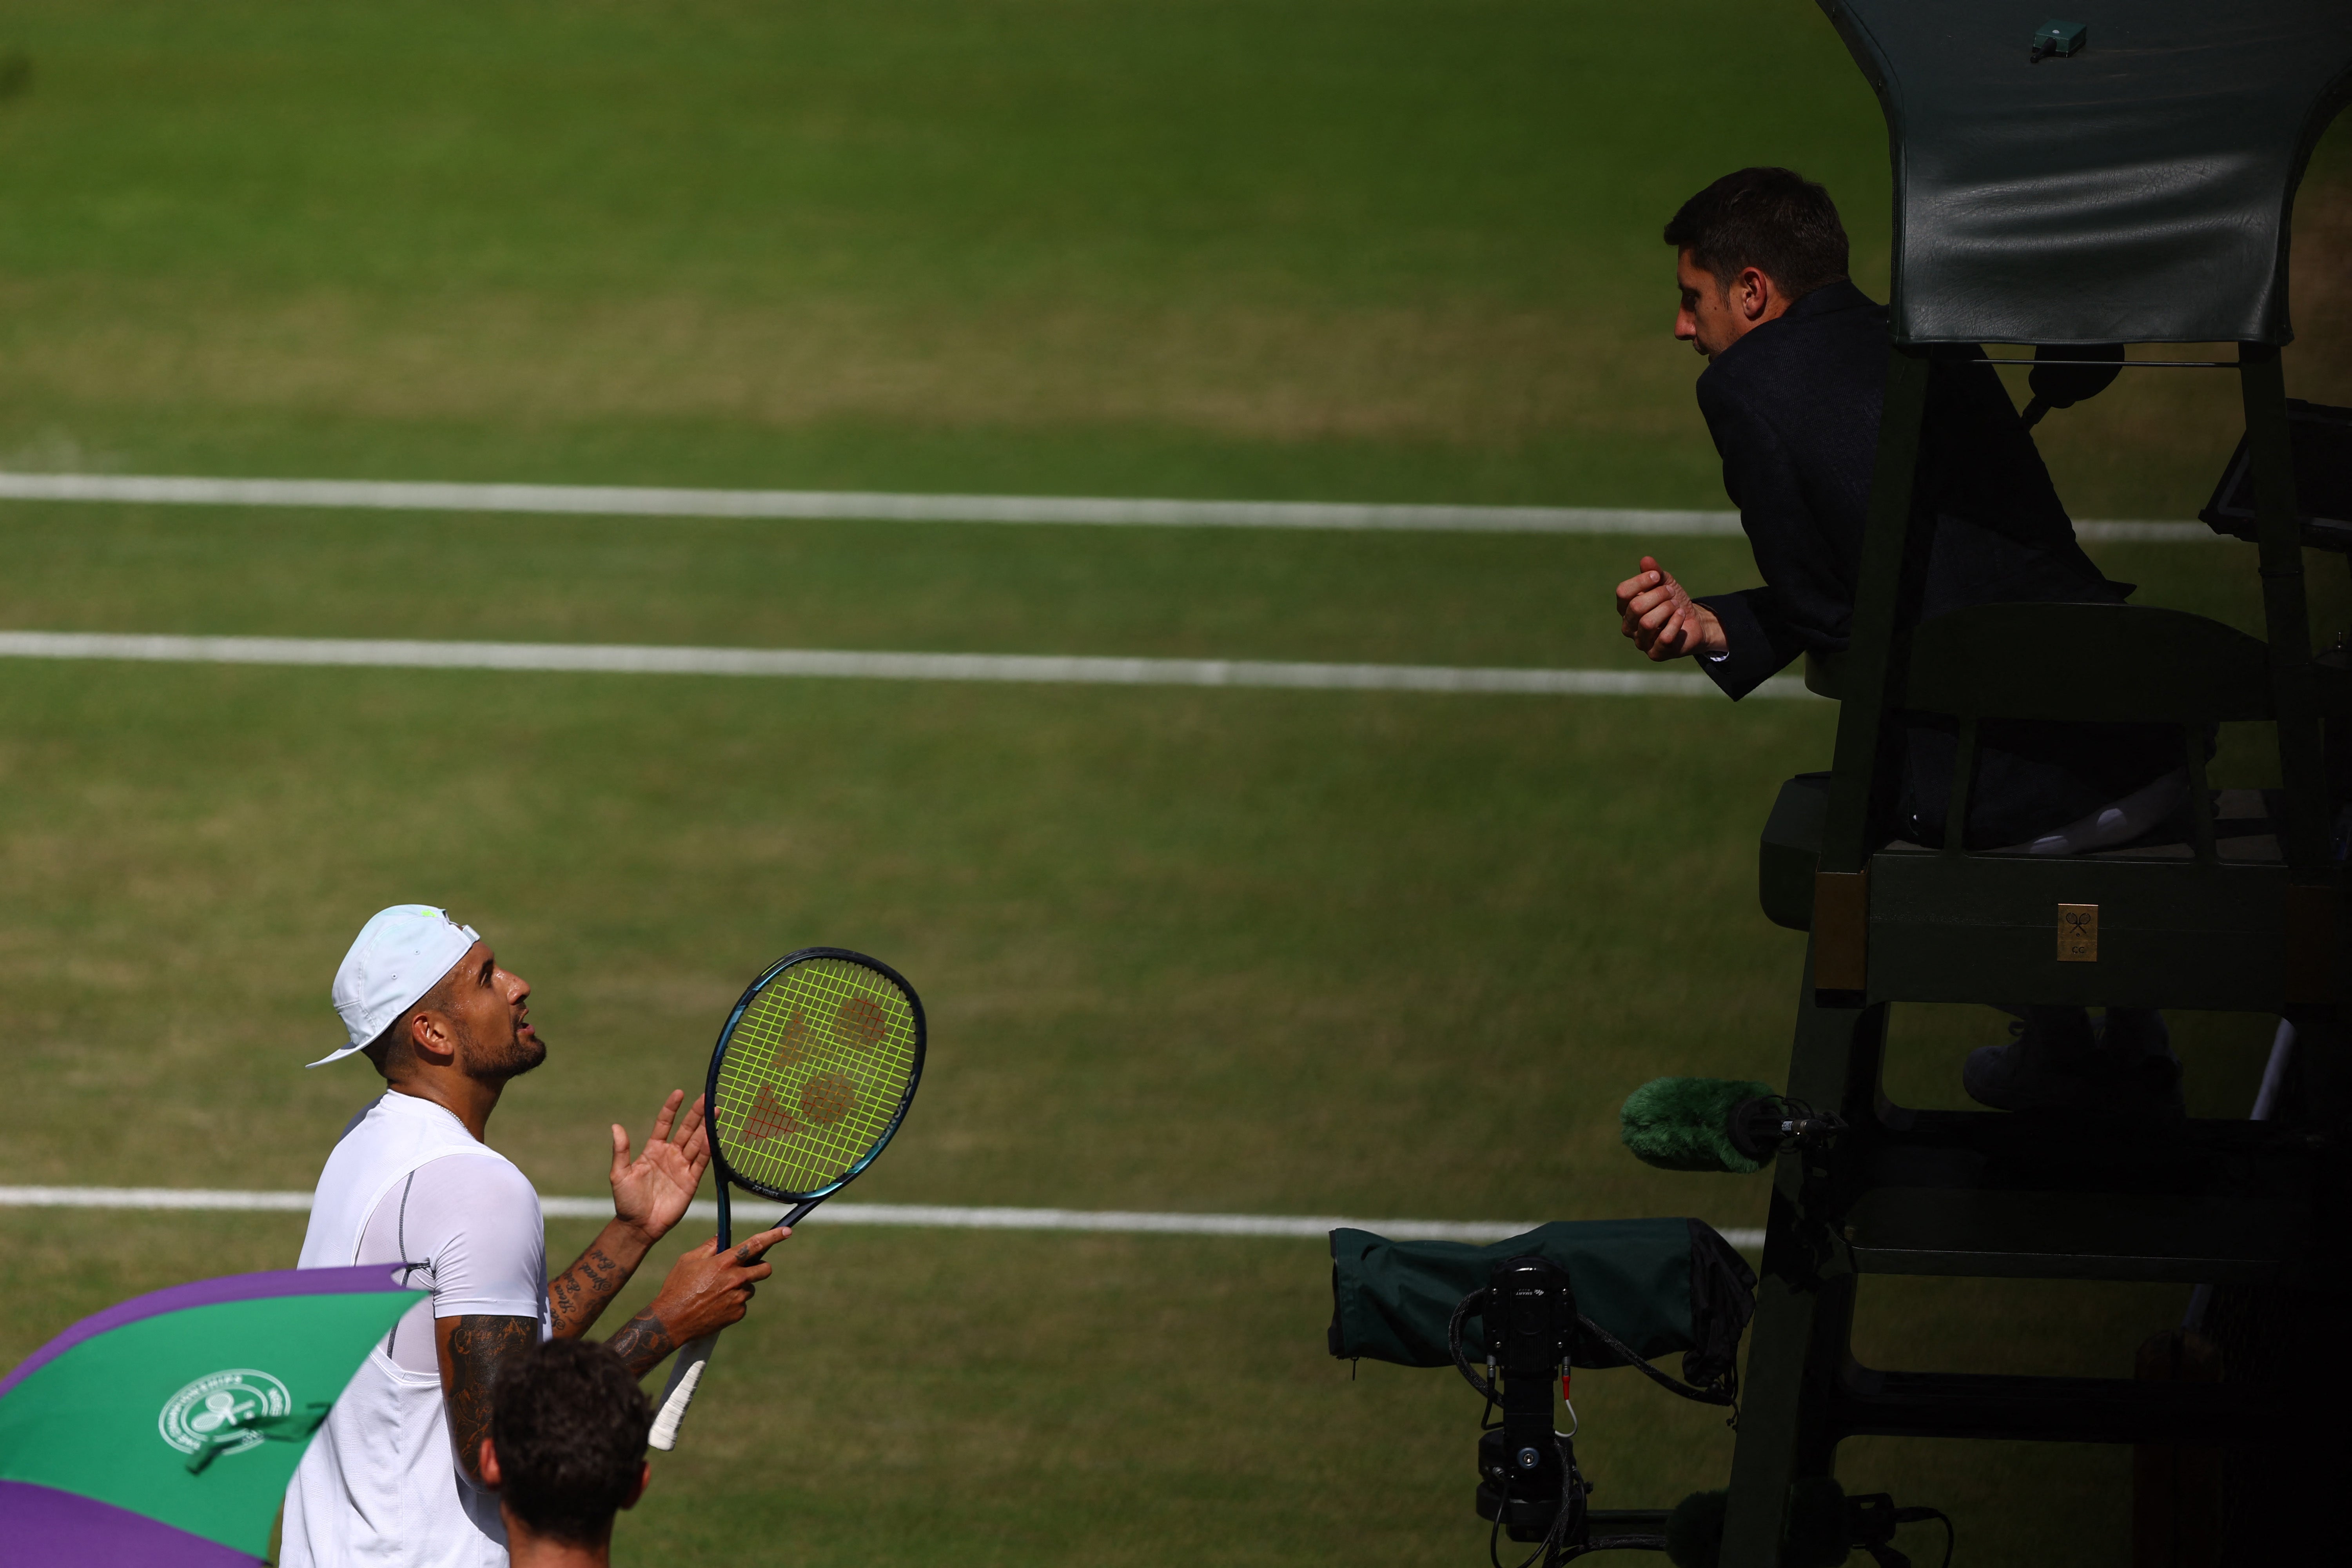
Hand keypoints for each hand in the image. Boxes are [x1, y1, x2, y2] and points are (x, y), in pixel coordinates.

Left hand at [608, 1090, 709, 1243]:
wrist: (639, 1226)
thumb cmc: (626, 1201)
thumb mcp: (619, 1174)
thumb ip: (621, 1150)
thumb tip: (615, 1127)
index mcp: (653, 1150)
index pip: (665, 1123)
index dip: (672, 1108)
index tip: (679, 1093)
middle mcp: (670, 1155)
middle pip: (687, 1129)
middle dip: (696, 1113)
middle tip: (706, 1098)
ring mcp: (682, 1167)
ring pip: (697, 1142)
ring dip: (707, 1128)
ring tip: (715, 1111)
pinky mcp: (691, 1181)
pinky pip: (702, 1162)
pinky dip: (709, 1149)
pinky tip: (714, 1136)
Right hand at [646, 1227, 789, 1343]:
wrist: (672, 1321)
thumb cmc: (677, 1287)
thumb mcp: (689, 1260)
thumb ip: (710, 1246)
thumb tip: (723, 1236)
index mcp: (725, 1262)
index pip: (755, 1245)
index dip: (773, 1236)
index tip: (787, 1231)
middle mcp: (736, 1279)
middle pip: (765, 1268)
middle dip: (761, 1266)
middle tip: (746, 1268)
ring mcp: (739, 1298)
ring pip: (751, 1287)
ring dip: (741, 1286)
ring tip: (717, 1292)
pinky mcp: (738, 1314)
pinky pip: (743, 1303)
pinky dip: (734, 1302)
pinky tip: (716, 1305)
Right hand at [1615, 555, 1726, 660]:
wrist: (1694, 623)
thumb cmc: (1674, 602)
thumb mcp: (1666, 584)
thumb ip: (1655, 573)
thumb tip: (1646, 560)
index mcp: (1625, 607)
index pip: (1623, 592)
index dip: (1641, 581)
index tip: (1657, 576)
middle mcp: (1628, 626)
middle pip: (1636, 606)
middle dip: (1658, 595)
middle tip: (1671, 593)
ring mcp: (1641, 642)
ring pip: (1648, 623)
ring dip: (1667, 609)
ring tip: (1676, 605)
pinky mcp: (1656, 653)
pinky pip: (1664, 637)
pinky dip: (1676, 622)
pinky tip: (1681, 616)